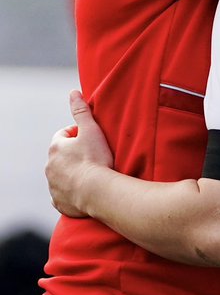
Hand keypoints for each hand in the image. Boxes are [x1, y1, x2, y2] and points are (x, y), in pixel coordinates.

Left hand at [45, 90, 113, 217]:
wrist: (96, 192)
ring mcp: (52, 185)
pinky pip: (61, 195)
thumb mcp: (91, 130)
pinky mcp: (58, 201)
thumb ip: (81, 111)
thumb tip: (73, 93)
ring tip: (90, 174)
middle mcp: (49, 166)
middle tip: (93, 157)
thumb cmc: (95, 159)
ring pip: (60, 175)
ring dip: (72, 173)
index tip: (91, 139)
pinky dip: (69, 192)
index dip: (78, 134)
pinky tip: (82, 191)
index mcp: (56, 148)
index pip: (63, 135)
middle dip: (74, 154)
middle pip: (61, 156)